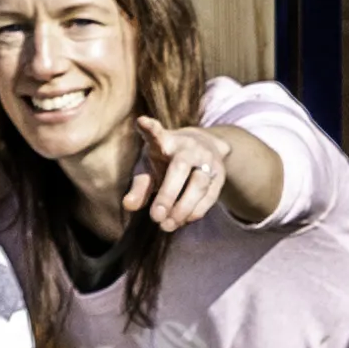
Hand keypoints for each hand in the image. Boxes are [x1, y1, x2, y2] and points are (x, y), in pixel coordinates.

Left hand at [126, 111, 277, 235]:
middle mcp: (189, 147)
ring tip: (166, 225)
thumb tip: (128, 205)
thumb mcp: (150, 169)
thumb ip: (140, 187)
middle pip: (180, 167)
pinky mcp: (219, 174)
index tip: (142, 122)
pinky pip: (210, 196)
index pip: (157, 133)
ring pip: (199, 184)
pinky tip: (181, 221)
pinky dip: (195, 212)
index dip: (150, 128)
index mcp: (166, 140)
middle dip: (168, 194)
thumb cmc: (166, 161)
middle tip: (155, 217)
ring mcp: (207, 159)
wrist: (205, 147)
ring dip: (182, 208)